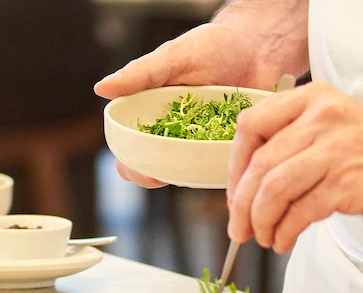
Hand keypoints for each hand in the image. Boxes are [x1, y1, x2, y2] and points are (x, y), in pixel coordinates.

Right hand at [95, 23, 298, 187]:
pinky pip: (221, 166)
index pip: (130, 150)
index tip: (142, 170)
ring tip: (203, 163)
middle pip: (157, 168)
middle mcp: (174, 132)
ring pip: (189, 172)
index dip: (131, 165)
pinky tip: (229, 163)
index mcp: (151, 114)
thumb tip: (101, 88)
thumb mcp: (175, 56)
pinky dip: (222, 169)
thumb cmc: (214, 45)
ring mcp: (203, 142)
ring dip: (192, 174)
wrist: (261, 46)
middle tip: (170, 175)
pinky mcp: (230, 146)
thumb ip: (140, 74)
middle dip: (159, 176)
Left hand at [226, 82, 362, 252]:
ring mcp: (337, 150)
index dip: (234, 167)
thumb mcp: (341, 127)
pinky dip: (284, 232)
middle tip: (240, 228)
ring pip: (272, 189)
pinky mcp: (350, 183)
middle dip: (241, 204)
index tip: (236, 194)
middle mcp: (322, 118)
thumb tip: (254, 182)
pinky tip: (285, 240)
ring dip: (260, 221)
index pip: (250, 126)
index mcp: (315, 100)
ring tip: (265, 237)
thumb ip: (300, 141)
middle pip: (257, 164)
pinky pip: (299, 212)